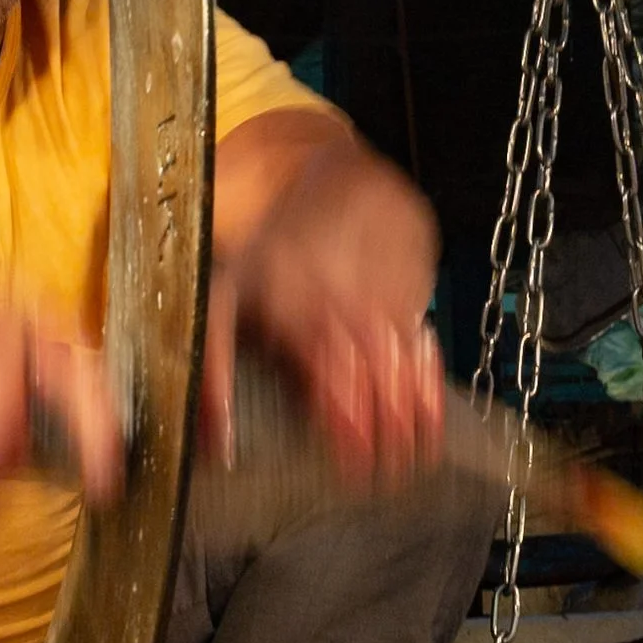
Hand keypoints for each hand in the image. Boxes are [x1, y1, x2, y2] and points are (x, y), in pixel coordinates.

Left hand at [203, 123, 442, 484]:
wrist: (315, 168)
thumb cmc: (262, 243)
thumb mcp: (217, 297)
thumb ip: (211, 369)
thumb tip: (213, 439)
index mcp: (290, 298)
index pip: (326, 377)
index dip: (344, 426)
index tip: (354, 467)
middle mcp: (341, 287)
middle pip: (368, 372)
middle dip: (382, 427)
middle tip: (390, 474)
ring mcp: (382, 275)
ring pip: (399, 353)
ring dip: (411, 406)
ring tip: (417, 451)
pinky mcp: (414, 264)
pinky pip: (422, 323)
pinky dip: (428, 365)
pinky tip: (431, 399)